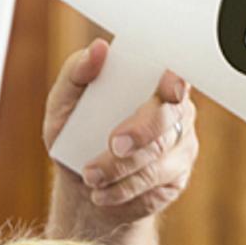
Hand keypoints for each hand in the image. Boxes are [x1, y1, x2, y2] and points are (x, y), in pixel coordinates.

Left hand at [43, 39, 197, 238]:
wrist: (84, 186)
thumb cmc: (76, 136)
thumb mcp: (64, 104)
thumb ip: (77, 74)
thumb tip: (98, 49)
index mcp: (152, 84)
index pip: (176, 75)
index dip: (177, 82)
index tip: (168, 90)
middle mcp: (174, 113)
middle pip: (167, 120)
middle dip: (140, 133)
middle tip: (113, 146)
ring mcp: (180, 148)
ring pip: (159, 159)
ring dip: (123, 171)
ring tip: (91, 178)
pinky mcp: (177, 179)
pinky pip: (156, 186)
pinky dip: (126, 192)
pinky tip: (104, 194)